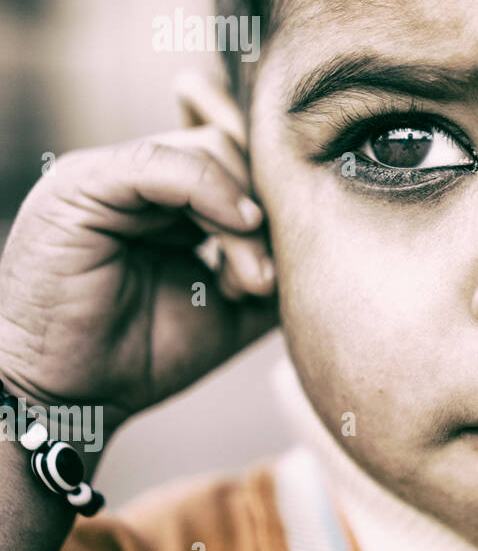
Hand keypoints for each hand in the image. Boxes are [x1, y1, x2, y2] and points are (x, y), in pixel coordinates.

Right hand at [0, 70, 276, 435]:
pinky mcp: (83, 185)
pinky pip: (162, 164)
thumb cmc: (141, 356)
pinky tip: (241, 229)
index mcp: (169, 197)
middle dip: (268, 211)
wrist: (71, 399)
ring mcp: (109, 174)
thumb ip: (273, 265)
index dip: (277, 176)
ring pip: (211, 155)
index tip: (311, 214)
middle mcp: (140, 177)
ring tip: (249, 283)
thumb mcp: (232, 307)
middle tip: (267, 282)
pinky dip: (212, 193)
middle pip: (236, 151)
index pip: (240, 153)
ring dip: (245, 222)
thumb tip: (332, 240)